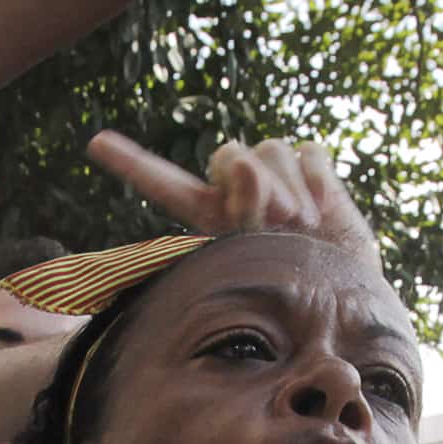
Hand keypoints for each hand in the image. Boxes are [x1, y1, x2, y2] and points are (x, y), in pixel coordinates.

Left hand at [88, 131, 378, 269]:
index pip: (164, 184)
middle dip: (253, 185)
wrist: (348, 299)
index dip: (131, 163)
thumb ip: (240, 213)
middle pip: (230, 152)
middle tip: (275, 223)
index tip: (94, 144)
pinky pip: (309, 153)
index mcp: (209, 215)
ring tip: (303, 227)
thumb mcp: (256, 264)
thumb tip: (243, 160)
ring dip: (290, 191)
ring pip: (271, 149)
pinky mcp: (314, 169)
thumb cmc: (296, 296)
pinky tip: (324, 209)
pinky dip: (318, 181)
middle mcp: (239, 188)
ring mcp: (278, 176)